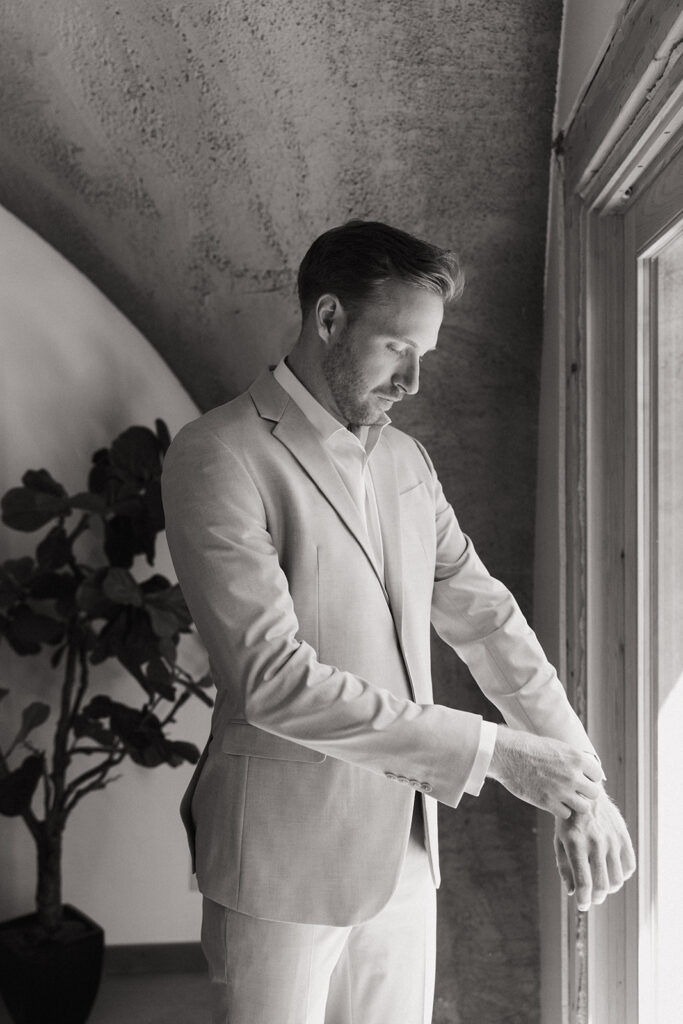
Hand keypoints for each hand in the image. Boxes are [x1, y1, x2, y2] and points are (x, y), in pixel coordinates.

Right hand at [486, 726, 603, 817]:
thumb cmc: (530, 747)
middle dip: (585, 792)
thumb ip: (574, 760)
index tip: (581, 778)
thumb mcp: (557, 746)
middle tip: (574, 790)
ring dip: (575, 804)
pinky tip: (553, 802)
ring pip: (583, 807)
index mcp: (576, 758)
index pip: (597, 776)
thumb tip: (587, 770)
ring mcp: (561, 791)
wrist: (507, 754)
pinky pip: (566, 814)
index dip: (589, 778)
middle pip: (594, 793)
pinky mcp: (548, 802)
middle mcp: (572, 775)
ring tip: (565, 798)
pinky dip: (561, 810)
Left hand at [554, 789, 635, 909]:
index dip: (584, 900)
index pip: (584, 882)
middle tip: (592, 899)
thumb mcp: (559, 840)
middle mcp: (595, 842)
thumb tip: (573, 893)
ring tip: (602, 885)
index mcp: (575, 843)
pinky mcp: (623, 836)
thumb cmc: (567, 819)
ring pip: (618, 878)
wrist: (584, 793)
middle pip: (602, 884)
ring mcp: (611, 839)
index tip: (582, 906)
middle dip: (597, 898)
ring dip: (610, 888)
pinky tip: (612, 872)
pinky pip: (629, 866)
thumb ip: (564, 867)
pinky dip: (623, 875)